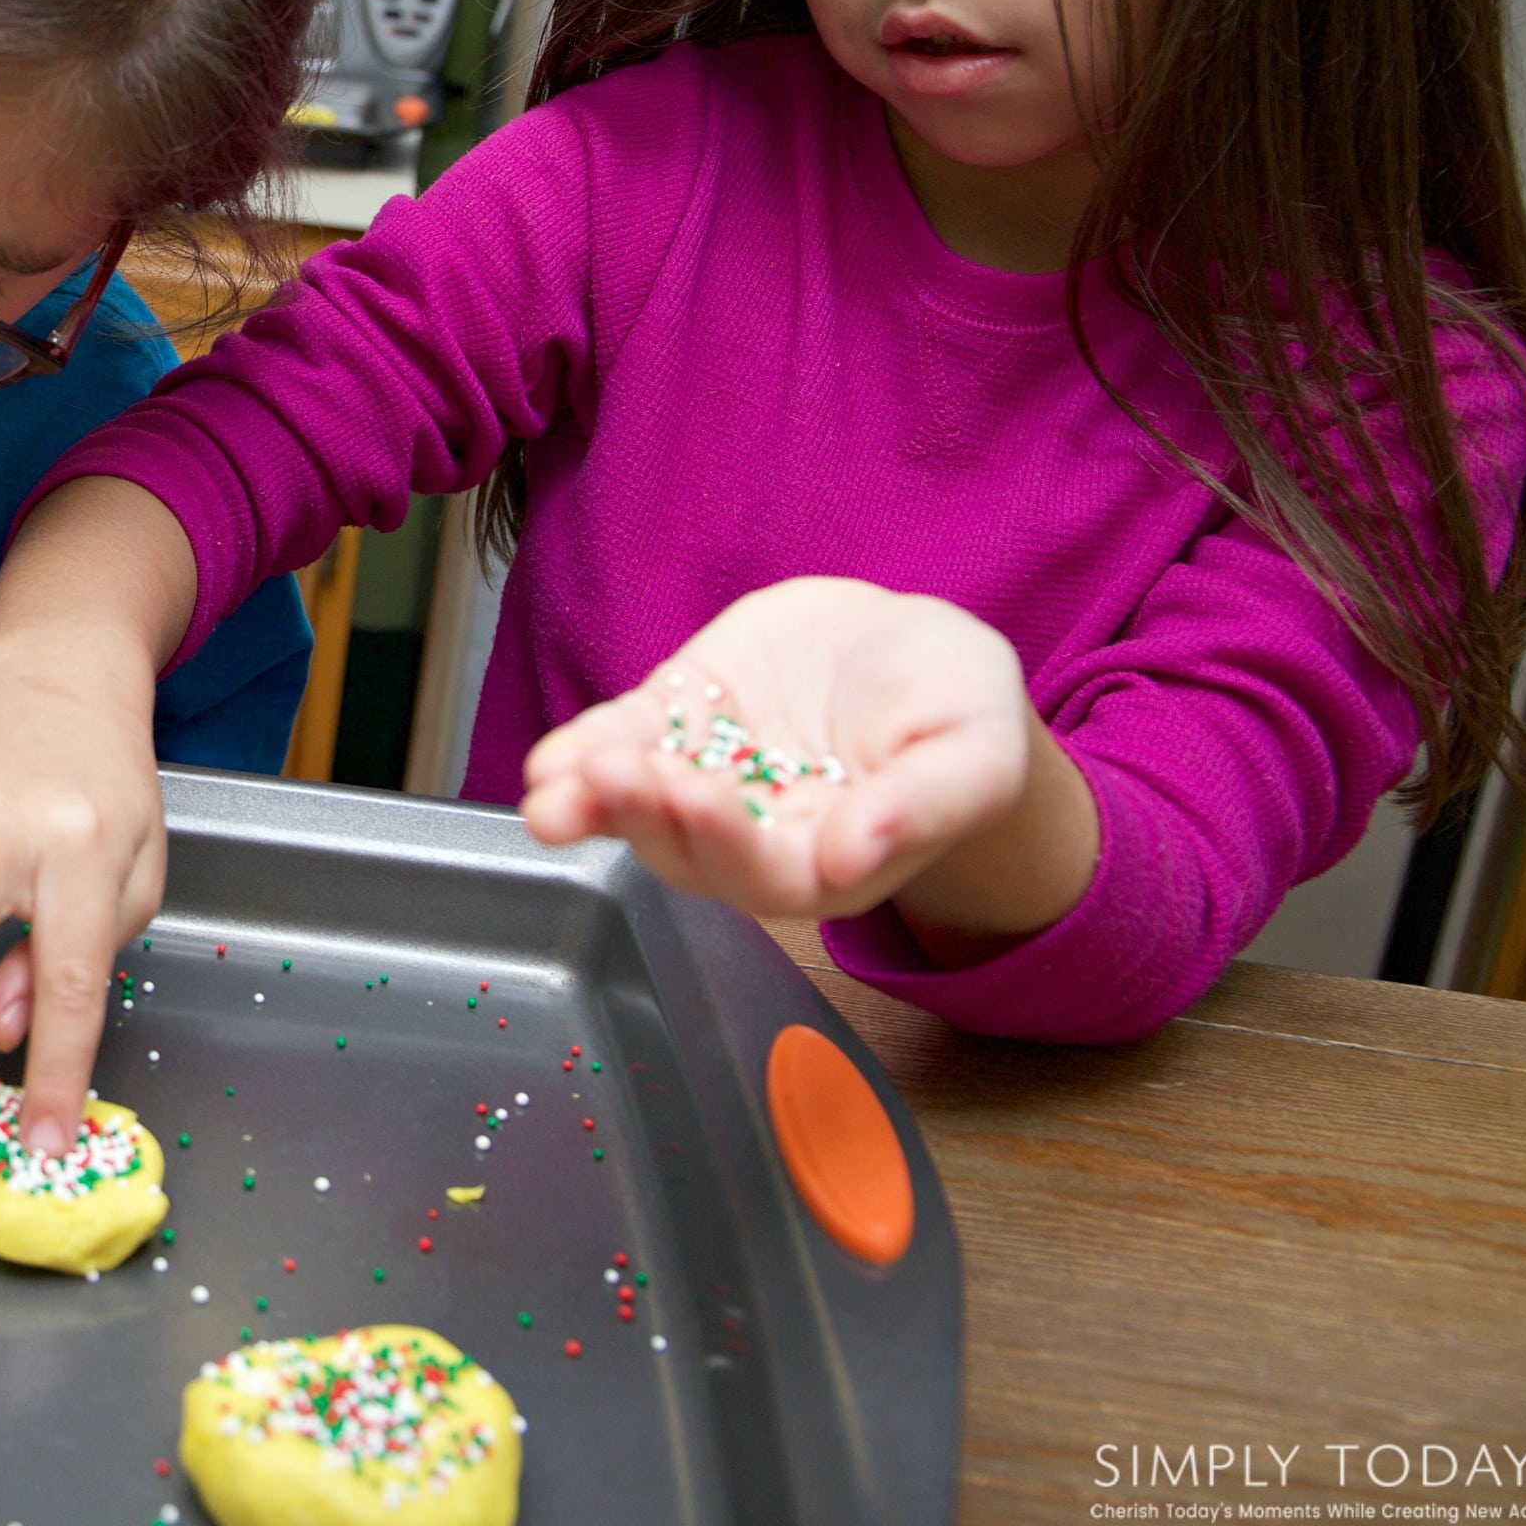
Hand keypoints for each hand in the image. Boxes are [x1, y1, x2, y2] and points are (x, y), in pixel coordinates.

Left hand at [519, 576, 1088, 937]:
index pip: (770, 876)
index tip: (699, 797)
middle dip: (646, 816)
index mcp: (833, 865)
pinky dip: (582, 751)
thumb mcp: (974, 753)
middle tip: (614, 776)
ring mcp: (708, 781)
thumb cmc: (960, 712)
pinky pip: (622, 745)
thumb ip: (921, 809)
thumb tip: (856, 857)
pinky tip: (550, 761)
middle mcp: (757, 840)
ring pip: (642, 807)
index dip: (728, 843)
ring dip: (594, 800)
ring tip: (553, 787)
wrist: (915, 649)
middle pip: (690, 850)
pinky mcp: (678, 724)